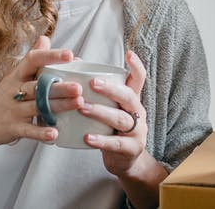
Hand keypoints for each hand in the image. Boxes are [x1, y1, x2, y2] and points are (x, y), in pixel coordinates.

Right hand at [0, 35, 82, 151]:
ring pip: (38, 107)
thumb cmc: (2, 99)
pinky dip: (41, 133)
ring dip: (59, 105)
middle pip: (38, 86)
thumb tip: (45, 38)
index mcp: (16, 76)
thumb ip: (31, 60)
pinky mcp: (13, 128)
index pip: (32, 60)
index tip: (70, 54)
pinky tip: (55, 133)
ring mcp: (13, 110)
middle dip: (59, 86)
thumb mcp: (13, 77)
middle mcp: (14, 91)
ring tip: (78, 103)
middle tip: (78, 86)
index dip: (51, 56)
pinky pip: (29, 131)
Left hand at [81, 49, 156, 176]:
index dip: (136, 66)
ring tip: (82, 107)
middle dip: (111, 89)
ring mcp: (137, 131)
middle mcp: (138, 113)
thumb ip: (98, 90)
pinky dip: (101, 140)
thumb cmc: (112, 129)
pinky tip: (87, 137)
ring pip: (120, 119)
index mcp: (132, 100)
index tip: (129, 53)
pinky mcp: (131, 149)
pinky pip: (116, 143)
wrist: (125, 161)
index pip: (139, 79)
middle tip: (93, 83)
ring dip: (100, 112)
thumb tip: (75, 62)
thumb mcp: (110, 108)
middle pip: (129, 97)